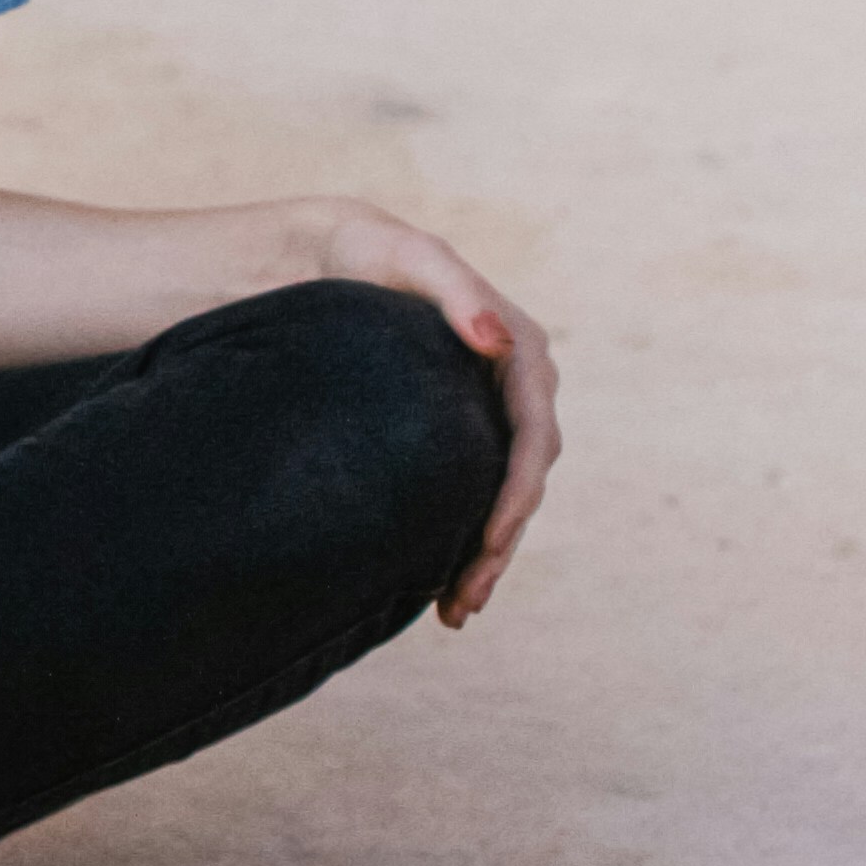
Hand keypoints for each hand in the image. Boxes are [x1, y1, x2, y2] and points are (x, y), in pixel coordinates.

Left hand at [311, 203, 560, 624]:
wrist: (332, 257)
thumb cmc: (374, 253)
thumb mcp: (412, 257)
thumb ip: (457, 293)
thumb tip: (499, 340)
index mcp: (521, 351)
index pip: (533, 435)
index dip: (517, 492)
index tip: (489, 541)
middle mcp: (516, 388)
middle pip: (524, 479)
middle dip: (501, 543)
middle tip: (465, 599)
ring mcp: (488, 415)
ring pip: (503, 497)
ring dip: (487, 557)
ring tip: (455, 612)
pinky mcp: (460, 433)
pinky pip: (475, 493)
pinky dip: (465, 541)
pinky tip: (442, 588)